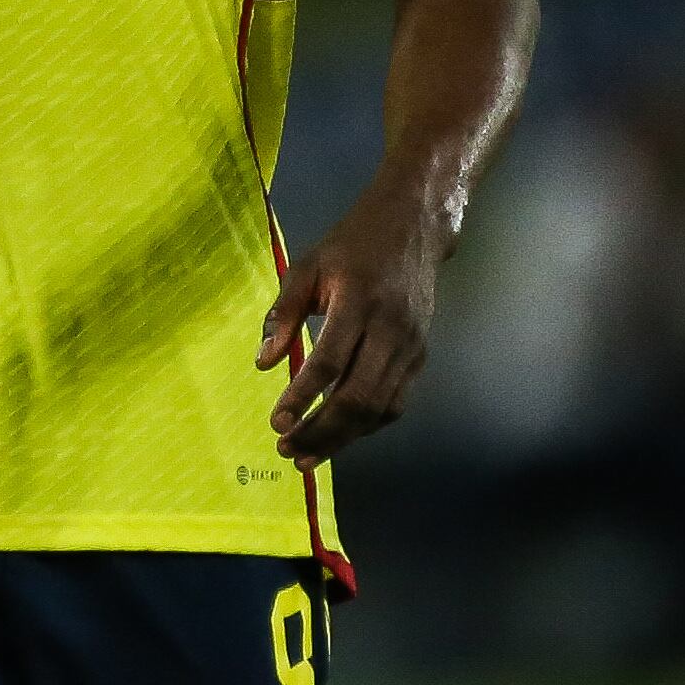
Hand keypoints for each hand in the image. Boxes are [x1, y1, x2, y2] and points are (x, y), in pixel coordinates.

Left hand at [260, 189, 453, 461]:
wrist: (412, 229)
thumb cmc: (351, 246)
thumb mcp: (306, 267)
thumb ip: (283, 314)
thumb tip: (263, 363)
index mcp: (357, 303)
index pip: (330, 362)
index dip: (302, 397)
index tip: (277, 422)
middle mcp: (390, 330)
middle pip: (358, 396)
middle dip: (322, 431)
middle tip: (288, 450)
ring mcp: (411, 347)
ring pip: (380, 408)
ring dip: (344, 438)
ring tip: (308, 455)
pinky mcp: (421, 357)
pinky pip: (397, 402)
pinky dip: (369, 426)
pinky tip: (341, 436)